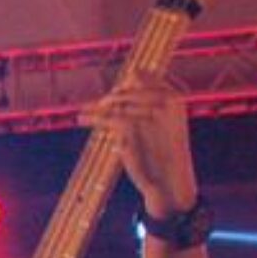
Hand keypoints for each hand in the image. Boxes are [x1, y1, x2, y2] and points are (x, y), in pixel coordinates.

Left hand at [89, 69, 197, 215]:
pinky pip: (106, 117)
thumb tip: (126, 93)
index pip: (143, 76)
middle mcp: (162, 100)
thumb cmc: (168, 156)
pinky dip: (92, 118)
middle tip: (98, 105)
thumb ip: (152, 107)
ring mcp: (146, 111)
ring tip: (86, 111)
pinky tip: (82, 119)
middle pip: (125, 89)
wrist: (171, 181)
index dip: (127, 83)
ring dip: (97, 108)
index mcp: (174, 97)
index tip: (116, 92)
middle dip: (110, 98)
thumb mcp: (168, 125)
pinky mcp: (130, 125)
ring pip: (113, 103)